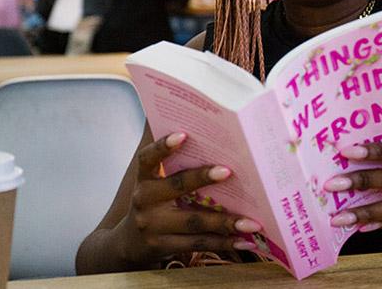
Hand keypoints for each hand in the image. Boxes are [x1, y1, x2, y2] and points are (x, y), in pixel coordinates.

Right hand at [112, 132, 261, 266]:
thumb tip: (197, 136)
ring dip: (226, 222)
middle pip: (177, 187)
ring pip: (194, 222)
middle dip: (203, 178)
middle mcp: (145, 201)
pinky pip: (198, 244)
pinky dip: (224, 243)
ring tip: (252, 223)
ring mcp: (153, 227)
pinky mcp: (164, 247)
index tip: (183, 135)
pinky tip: (245, 241)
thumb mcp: (152, 183)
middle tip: (229, 172)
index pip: (148, 158)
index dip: (163, 146)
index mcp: (143, 179)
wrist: (128, 245)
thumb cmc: (151, 204)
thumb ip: (169, 162)